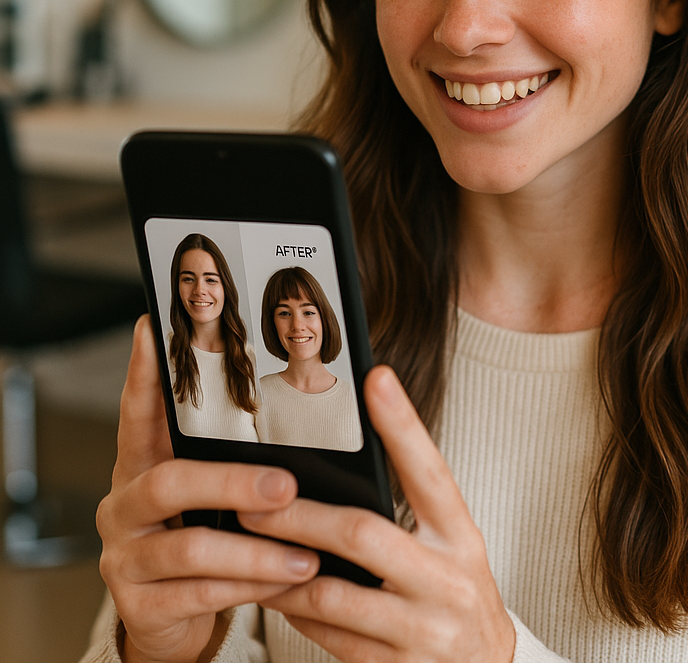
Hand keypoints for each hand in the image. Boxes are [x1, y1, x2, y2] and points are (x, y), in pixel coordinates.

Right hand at [96, 317, 320, 662]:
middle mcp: (125, 504)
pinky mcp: (138, 606)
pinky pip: (198, 596)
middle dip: (233, 484)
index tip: (151, 329)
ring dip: (256, 552)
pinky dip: (249, 589)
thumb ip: (234, 454)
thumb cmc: (204, 529)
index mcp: (143, 463)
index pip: (139, 410)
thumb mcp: (212, 489)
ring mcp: (125, 556)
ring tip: (305, 555)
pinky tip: (286, 583)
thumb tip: (301, 410)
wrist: (174, 617)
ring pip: (191, 548)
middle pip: (171, 483)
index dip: (143, 373)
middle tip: (287, 487)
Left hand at [239, 365, 515, 662]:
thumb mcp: (454, 547)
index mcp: (462, 537)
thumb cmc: (459, 597)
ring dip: (283, 571)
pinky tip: (278, 595)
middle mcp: (447, 580)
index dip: (403, 424)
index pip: (431, 471)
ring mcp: (423, 630)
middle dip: (302, 516)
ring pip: (332, 594)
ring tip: (248, 549)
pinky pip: (330, 639)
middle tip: (258, 500)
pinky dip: (296, 613)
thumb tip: (344, 472)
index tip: (376, 380)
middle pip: (363, 534)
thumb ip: (412, 512)